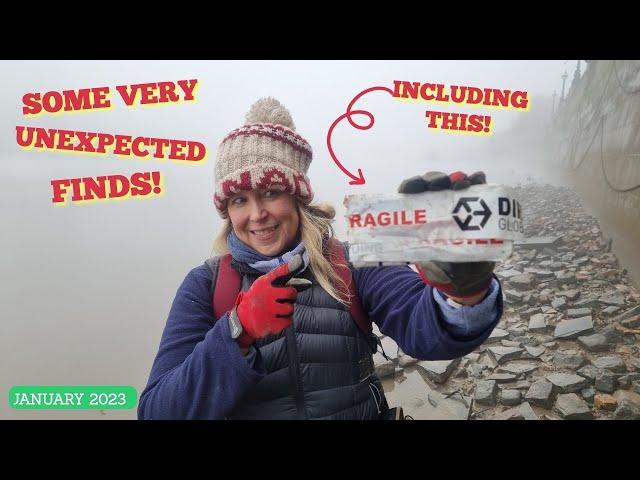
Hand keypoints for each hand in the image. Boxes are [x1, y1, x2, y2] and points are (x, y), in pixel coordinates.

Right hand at [232, 254, 309, 347]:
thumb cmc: (261, 298)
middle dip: (291, 296)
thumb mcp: (267, 286)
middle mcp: (265, 295)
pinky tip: (275, 318)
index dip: (289, 267)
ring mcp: (267, 310)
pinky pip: (288, 321)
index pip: (279, 273)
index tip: (299, 259)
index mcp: (264, 283)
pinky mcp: (270, 324)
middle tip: (284, 298)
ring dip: (287, 309)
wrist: (243, 319)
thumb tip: (308, 283)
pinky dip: (284, 321)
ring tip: (276, 309)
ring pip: (290, 308)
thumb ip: (285, 282)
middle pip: (291, 293)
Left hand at [398, 171, 494, 302]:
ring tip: (464, 184)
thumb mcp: (434, 262)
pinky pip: (475, 187)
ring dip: (457, 179)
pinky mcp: (474, 203)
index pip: (409, 193)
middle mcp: (435, 204)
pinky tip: (479, 179)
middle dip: (435, 180)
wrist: (466, 274)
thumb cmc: (444, 266)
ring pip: (452, 182)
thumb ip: (436, 258)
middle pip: (431, 183)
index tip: (416, 188)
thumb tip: (443, 263)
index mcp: (419, 215)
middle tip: (443, 184)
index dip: (411, 186)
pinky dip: (477, 180)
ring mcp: (454, 201)